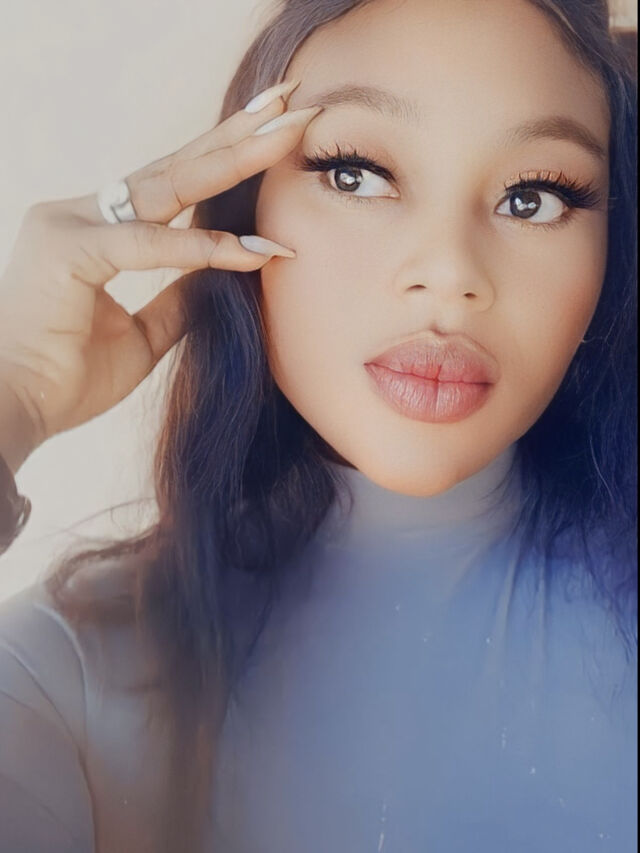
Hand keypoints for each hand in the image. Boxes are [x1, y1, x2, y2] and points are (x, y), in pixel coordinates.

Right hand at [0, 79, 322, 471]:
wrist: (17, 412)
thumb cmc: (67, 377)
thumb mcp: (142, 335)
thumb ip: (176, 299)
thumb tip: (220, 274)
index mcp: (96, 230)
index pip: (172, 184)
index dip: (224, 159)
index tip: (275, 137)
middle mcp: (81, 214)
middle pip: (175, 167)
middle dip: (237, 135)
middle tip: (292, 105)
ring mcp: (69, 225)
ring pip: (166, 185)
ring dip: (231, 160)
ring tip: (286, 135)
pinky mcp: (66, 252)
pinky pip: (146, 244)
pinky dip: (198, 249)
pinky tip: (250, 250)